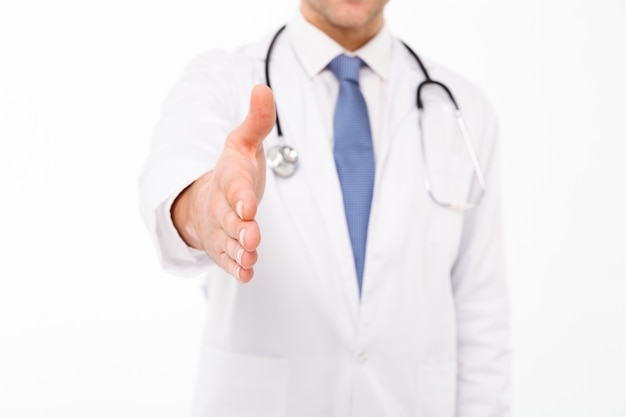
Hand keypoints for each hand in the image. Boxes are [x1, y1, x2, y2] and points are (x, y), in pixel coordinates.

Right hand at [172, 85, 275, 281]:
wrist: (208, 198)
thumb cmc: (232, 170)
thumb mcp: (243, 143)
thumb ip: (257, 120)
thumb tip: (262, 88)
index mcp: (228, 179)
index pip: (234, 187)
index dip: (240, 197)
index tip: (248, 206)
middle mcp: (221, 207)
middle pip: (230, 220)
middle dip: (240, 230)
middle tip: (252, 238)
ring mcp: (220, 229)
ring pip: (228, 243)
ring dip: (239, 253)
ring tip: (250, 259)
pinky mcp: (223, 247)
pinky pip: (227, 259)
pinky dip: (236, 267)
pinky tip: (246, 274)